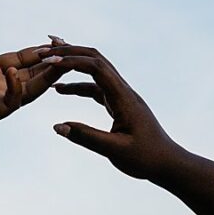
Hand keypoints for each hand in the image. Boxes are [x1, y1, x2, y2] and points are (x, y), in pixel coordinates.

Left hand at [0, 0, 63, 142]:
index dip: (40, 51)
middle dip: (52, 62)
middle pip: (34, 72)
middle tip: (69, 51)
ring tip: (59, 62)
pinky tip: (13, 71)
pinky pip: (12, 100)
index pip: (23, 58)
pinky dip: (17, 87)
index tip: (57, 41)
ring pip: (31, 88)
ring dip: (46, 76)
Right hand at [46, 46, 182, 179]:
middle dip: (71, 52)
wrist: (168, 163)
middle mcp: (124, 92)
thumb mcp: (115, 151)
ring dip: (73, 65)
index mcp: (124, 98)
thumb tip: (57, 126)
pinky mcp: (120, 105)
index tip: (48, 62)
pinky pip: (96, 88)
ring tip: (47, 64)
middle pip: (96, 60)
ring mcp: (122, 97)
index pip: (96, 68)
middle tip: (45, 50)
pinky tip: (61, 90)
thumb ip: (86, 138)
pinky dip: (78, 85)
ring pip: (96, 71)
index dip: (72, 61)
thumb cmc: (146, 158)